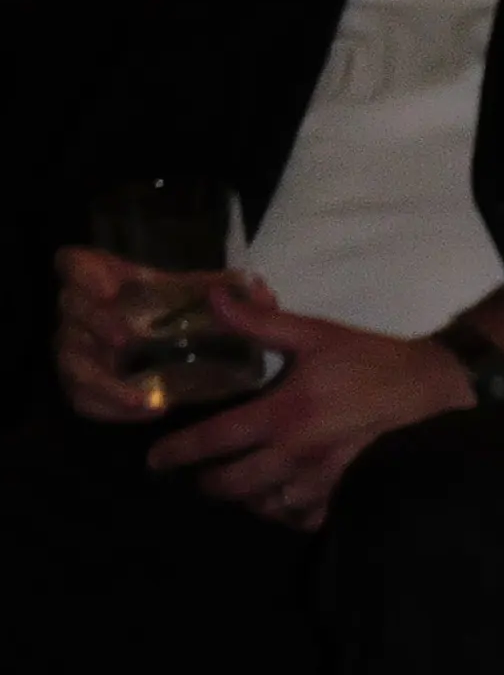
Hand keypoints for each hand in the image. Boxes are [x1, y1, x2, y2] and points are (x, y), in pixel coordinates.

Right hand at [52, 246, 229, 419]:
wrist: (169, 346)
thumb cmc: (175, 309)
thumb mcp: (196, 295)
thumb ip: (225, 290)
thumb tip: (260, 291)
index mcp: (103, 277)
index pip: (74, 263)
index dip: (85, 273)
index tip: (110, 288)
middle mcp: (81, 309)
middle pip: (72, 308)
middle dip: (97, 321)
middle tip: (125, 338)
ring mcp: (77, 347)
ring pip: (72, 360)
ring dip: (104, 380)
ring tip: (142, 398)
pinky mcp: (83, 382)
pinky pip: (82, 398)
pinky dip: (110, 408)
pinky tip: (146, 410)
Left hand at [141, 277, 461, 527]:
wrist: (434, 390)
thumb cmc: (373, 361)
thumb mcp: (316, 334)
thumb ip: (260, 323)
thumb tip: (214, 300)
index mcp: (285, 414)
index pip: (216, 440)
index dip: (179, 452)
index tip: (155, 460)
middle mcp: (299, 454)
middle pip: (236, 485)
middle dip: (209, 485)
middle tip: (197, 477)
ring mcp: (327, 480)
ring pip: (269, 507)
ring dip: (247, 501)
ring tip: (238, 490)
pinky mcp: (351, 492)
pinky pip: (308, 518)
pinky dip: (287, 515)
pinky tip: (281, 503)